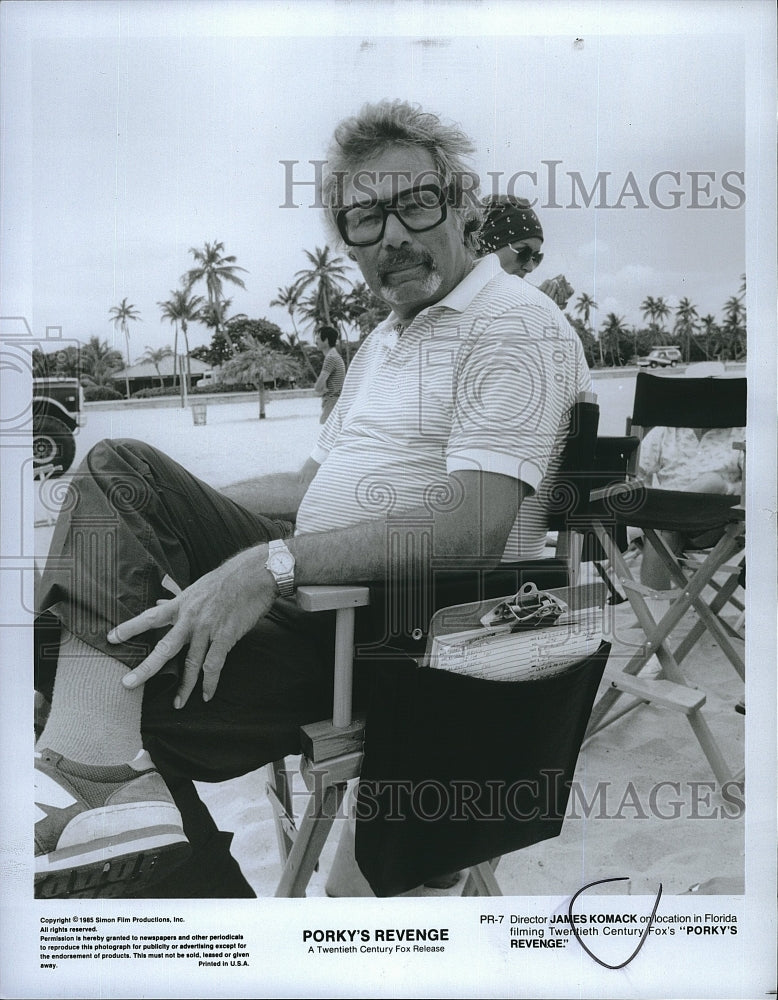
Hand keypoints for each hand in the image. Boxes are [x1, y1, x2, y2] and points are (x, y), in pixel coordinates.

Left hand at [107, 546, 277, 706]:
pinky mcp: (226, 636)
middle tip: (128, 684)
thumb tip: (161, 603)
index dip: (129, 628)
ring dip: (184, 686)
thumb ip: (178, 599)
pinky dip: (210, 682)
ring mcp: (208, 629)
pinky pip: (215, 664)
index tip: (110, 638)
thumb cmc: (226, 579)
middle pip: (165, 647)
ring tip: (177, 703)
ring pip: (191, 662)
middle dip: (146, 667)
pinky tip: (206, 694)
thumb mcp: (197, 587)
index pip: (150, 617)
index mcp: (182, 605)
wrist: (254, 575)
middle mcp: (191, 618)